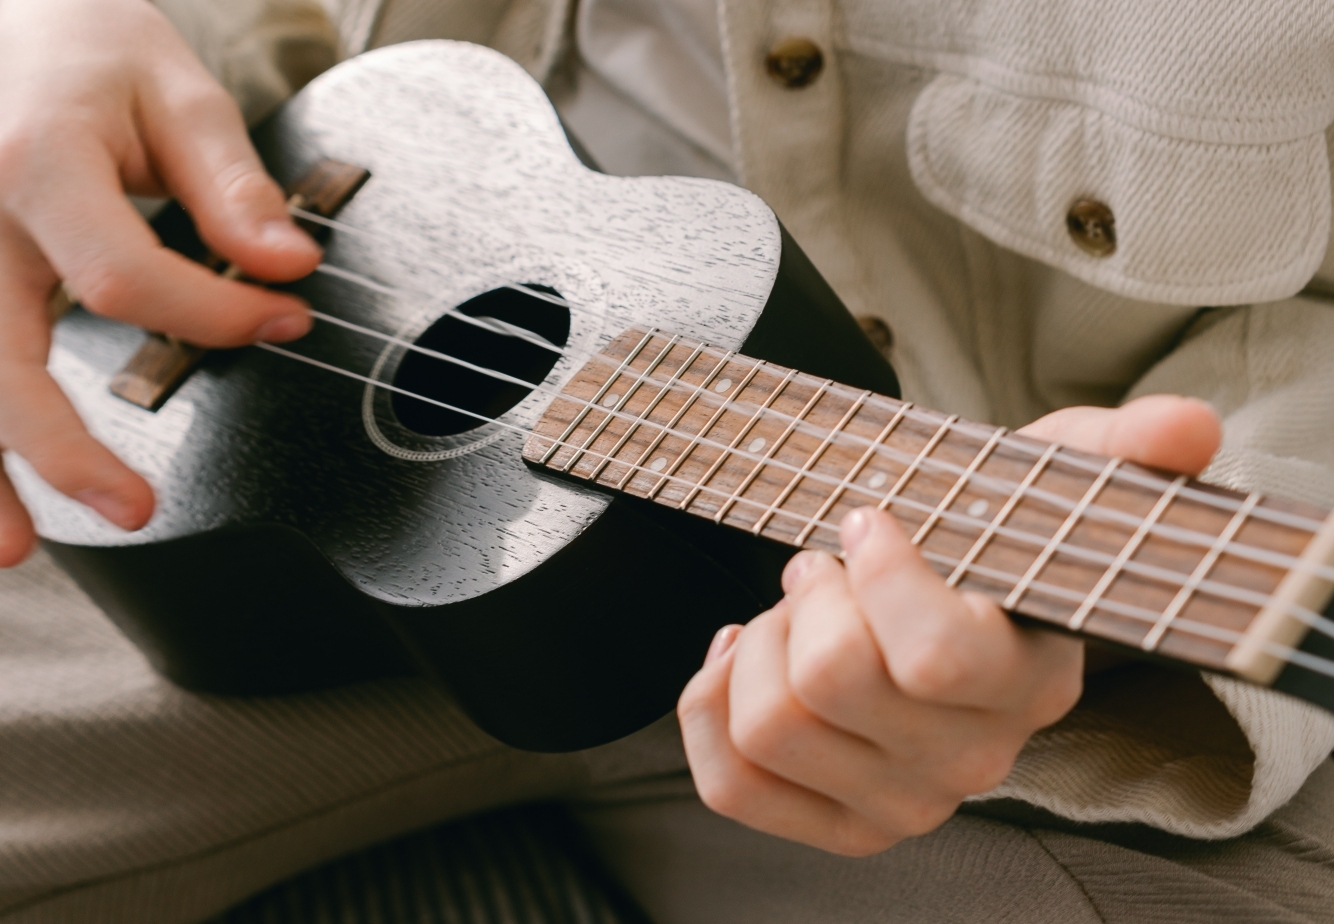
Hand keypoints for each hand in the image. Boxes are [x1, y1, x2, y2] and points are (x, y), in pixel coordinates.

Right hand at [0, 0, 322, 564]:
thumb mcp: (170, 88)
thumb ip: (230, 185)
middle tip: (135, 511)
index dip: (217, 317)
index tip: (284, 323)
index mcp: (35, 157)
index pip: (125, 277)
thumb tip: (287, 266)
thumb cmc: (75, 45)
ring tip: (12, 553)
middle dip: (60, 447)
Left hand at [678, 394, 1221, 854]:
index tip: (870, 521)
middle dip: (808, 594)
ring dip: (760, 641)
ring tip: (798, 612)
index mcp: (1033, 685)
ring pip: (768, 723)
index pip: (935, 654)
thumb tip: (1184, 427)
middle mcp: (973, 763)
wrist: (947, 619)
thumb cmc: (986, 549)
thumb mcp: (1046, 482)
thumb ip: (1116, 448)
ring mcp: (900, 806)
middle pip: (830, 681)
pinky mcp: (830, 824)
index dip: (879, 573)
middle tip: (826, 566)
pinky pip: (729, 782)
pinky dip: (712, 701)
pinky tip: (747, 654)